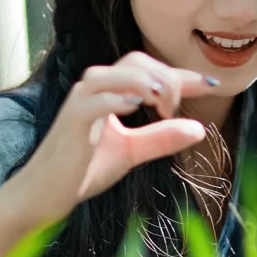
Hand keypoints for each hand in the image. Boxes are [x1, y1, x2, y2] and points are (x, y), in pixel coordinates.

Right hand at [18, 51, 215, 219]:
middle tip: (176, 109)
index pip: (150, 71)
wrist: (45, 193)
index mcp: (110, 92)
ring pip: (115, 74)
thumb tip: (199, 129)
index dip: (182, 75)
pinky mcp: (71, 121)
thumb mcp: (132, 152)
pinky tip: (137, 106)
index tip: (211, 85)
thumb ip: (161, 139)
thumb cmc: (83, 169)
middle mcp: (94, 88)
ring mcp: (80, 102)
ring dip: (145, 83)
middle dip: (165, 79)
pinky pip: (94, 100)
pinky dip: (118, 99)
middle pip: (135, 63)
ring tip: (164, 103)